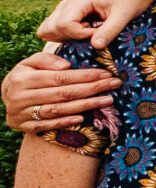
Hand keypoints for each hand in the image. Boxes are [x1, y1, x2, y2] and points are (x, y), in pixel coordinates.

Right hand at [4, 51, 119, 134]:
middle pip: (62, 94)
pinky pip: (48, 126)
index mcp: (22, 79)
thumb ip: (45, 60)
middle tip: (114, 84)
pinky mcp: (23, 127)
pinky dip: (66, 122)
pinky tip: (83, 117)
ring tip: (107, 100)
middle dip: (92, 89)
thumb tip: (66, 65)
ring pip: (58, 110)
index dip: (84, 76)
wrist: (7, 97)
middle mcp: (20, 97)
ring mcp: (21, 114)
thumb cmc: (25, 76)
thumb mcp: (30, 63)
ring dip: (85, 106)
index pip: (59, 78)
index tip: (105, 74)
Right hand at [41, 0, 155, 46]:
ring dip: (65, 39)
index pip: (65, 25)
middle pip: (51, 29)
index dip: (81, 35)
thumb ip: (110, 30)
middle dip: (71, 38)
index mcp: (78, 2)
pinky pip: (53, 32)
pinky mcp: (65, 18)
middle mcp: (66, 6)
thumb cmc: (129, 1)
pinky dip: (64, 38)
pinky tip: (83, 36)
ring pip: (48, 31)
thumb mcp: (124, 15)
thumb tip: (96, 46)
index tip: (99, 33)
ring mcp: (63, 12)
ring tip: (88, 35)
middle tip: (92, 34)